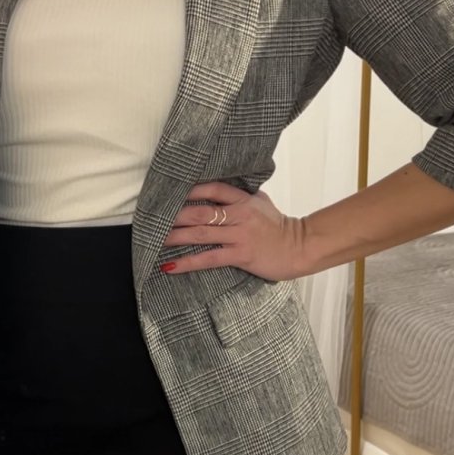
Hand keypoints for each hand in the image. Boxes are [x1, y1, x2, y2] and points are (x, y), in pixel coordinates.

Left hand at [160, 181, 307, 281]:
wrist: (301, 248)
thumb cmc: (280, 227)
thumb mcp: (262, 204)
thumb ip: (242, 197)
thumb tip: (219, 191)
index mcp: (244, 200)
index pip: (213, 189)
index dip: (190, 190)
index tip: (169, 192)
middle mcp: (240, 215)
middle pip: (200, 212)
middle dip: (174, 216)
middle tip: (152, 219)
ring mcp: (240, 235)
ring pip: (201, 234)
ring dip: (175, 237)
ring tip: (155, 240)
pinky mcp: (241, 255)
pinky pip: (209, 258)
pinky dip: (188, 262)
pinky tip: (170, 266)